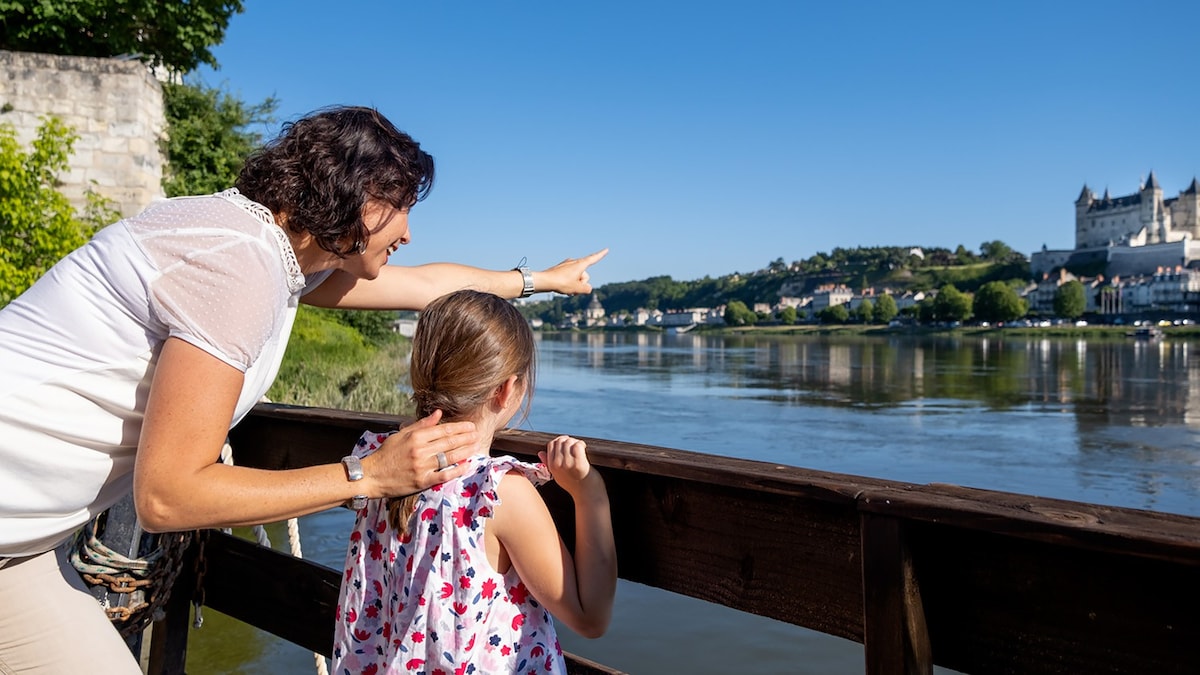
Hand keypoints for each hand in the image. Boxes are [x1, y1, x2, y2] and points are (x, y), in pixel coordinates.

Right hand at [364, 410, 478, 495]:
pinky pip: (444, 475)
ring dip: (465, 451)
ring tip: (476, 446)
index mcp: (415, 437)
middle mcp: (420, 450)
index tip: (471, 425)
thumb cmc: (385, 454)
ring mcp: (422, 466)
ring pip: (449, 457)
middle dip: (466, 437)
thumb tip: (438, 413)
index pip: (443, 430)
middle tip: (478, 434)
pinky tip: (467, 465)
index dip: (460, 427)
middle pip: (449, 442)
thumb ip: (421, 424)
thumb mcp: (401, 434)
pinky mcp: (422, 481)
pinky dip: (457, 470)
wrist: (371, 475)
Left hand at [538, 248, 608, 295]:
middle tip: (573, 288)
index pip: (594, 258)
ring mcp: (567, 265)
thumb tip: (587, 288)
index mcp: (580, 264)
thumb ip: (587, 288)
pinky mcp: (561, 269)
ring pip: (577, 277)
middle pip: (585, 275)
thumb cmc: (561, 283)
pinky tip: (562, 288)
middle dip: (582, 283)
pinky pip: (570, 277)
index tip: (607, 249)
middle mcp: (574, 262)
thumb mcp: (578, 288)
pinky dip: (569, 284)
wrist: (544, 281)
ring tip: (566, 289)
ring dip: (575, 285)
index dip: (601, 255)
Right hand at [539, 435, 598, 497]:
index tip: (568, 444)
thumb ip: (548, 464)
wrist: (588, 496)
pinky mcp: (579, 464)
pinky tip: (584, 448)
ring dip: (576, 442)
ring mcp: (568, 464)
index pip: (551, 444)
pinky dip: (582, 444)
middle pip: (560, 441)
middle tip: (576, 445)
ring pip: (569, 442)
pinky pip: (577, 445)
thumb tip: (540, 453)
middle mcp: (557, 465)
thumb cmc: (575, 485)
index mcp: (551, 467)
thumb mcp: (558, 476)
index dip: (560, 441)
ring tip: (580, 447)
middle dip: (569, 440)